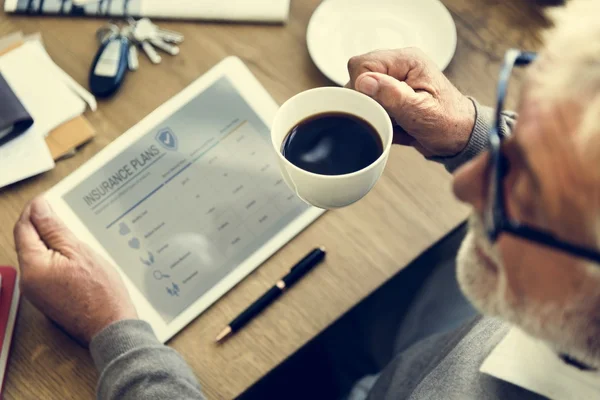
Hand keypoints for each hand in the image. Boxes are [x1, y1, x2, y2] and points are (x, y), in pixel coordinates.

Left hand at [14, 197, 136, 344]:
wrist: (111, 326)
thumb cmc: (101, 293)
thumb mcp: (79, 252)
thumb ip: (54, 229)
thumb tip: (39, 209)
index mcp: (33, 267)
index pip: (23, 229)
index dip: (34, 211)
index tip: (45, 200)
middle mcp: (28, 281)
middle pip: (28, 243)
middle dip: (42, 226)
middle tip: (62, 213)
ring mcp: (36, 291)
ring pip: (37, 256)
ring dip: (51, 242)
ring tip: (72, 234)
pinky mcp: (47, 297)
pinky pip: (45, 270)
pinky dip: (56, 257)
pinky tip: (73, 255)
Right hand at [347, 48, 475, 156]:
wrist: (460, 136)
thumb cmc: (449, 124)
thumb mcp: (422, 113)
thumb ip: (393, 96)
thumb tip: (364, 82)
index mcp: (407, 60)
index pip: (362, 64)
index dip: (361, 89)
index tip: (375, 108)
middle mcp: (397, 65)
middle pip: (357, 75)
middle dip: (365, 101)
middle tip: (387, 117)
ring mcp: (392, 78)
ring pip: (359, 90)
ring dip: (370, 110)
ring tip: (392, 121)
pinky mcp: (389, 92)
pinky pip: (367, 101)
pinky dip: (373, 115)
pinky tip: (390, 123)